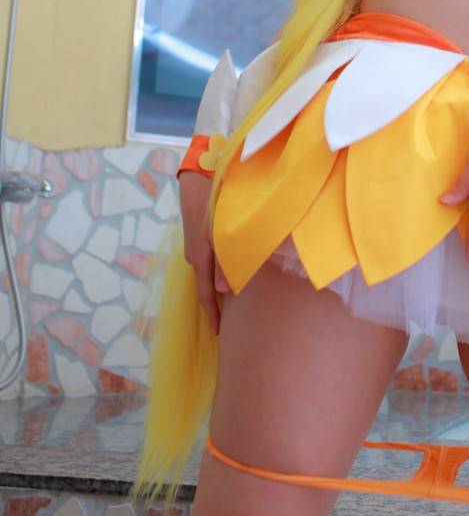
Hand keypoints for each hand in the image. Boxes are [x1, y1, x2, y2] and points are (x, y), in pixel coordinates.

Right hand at [179, 172, 227, 335]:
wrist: (196, 182)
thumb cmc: (213, 207)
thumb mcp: (221, 235)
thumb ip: (224, 263)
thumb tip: (224, 291)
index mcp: (200, 259)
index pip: (206, 295)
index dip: (212, 315)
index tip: (219, 334)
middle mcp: (194, 257)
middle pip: (205, 287)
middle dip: (215, 305)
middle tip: (227, 322)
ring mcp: (194, 248)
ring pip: (206, 274)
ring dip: (215, 288)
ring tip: (228, 303)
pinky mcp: (197, 239)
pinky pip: (206, 263)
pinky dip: (215, 273)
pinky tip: (224, 273)